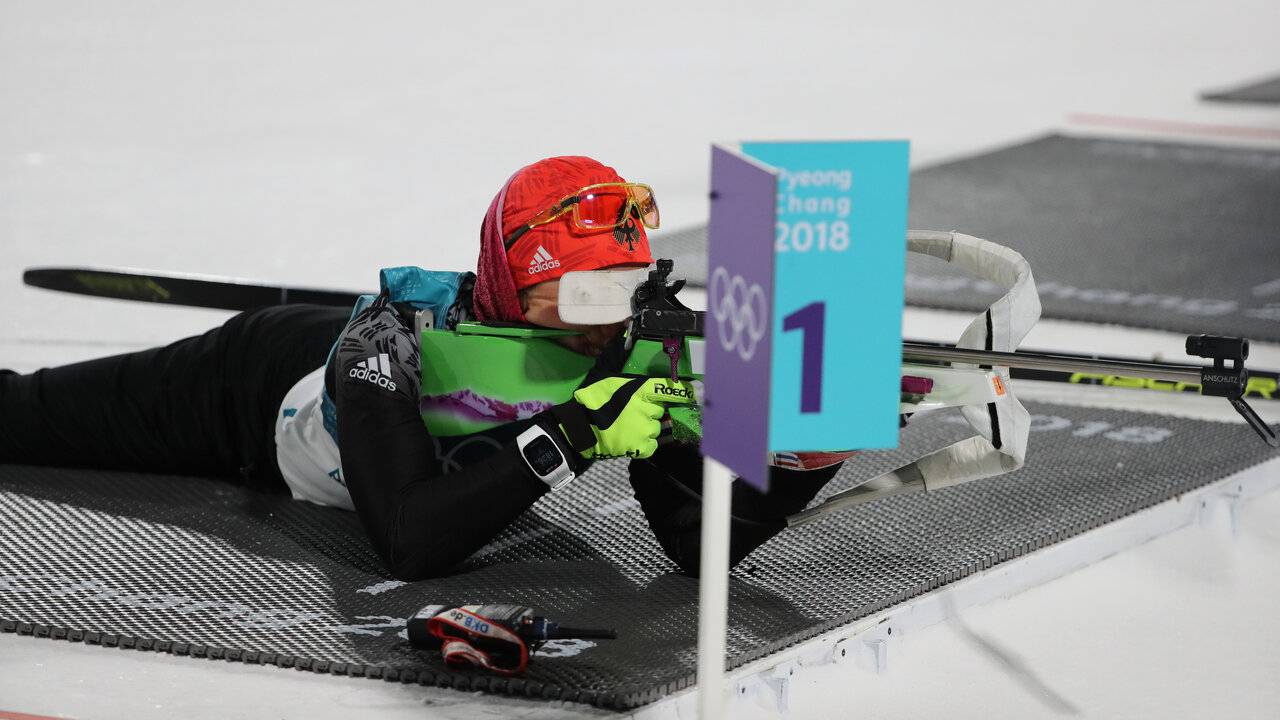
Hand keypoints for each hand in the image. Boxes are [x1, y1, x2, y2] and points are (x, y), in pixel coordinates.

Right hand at [550, 376, 696, 459]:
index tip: (700, 392)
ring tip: (625, 426)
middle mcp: (646, 408)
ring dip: (646, 427)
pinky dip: (643, 442)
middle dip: (651, 412)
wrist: (580, 429)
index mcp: (639, 390)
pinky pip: (651, 444)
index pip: (669, 389)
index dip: (686, 391)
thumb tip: (655, 390)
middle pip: (661, 410)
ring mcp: (645, 429)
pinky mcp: (642, 446)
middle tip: (630, 413)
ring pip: (656, 428)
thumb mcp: (614, 384)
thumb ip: (636, 386)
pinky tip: (628, 438)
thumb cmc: (594, 403)